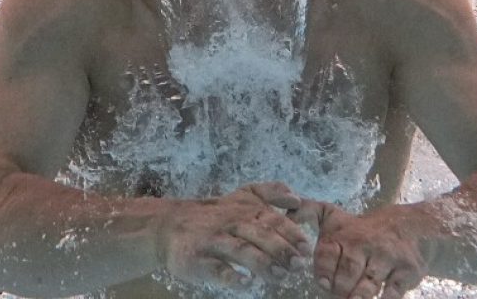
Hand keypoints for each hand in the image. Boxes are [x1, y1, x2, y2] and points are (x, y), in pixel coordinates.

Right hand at [158, 181, 314, 289]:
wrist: (170, 224)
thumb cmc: (215, 214)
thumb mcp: (243, 196)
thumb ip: (270, 192)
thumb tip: (297, 199)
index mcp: (246, 209)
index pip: (272, 219)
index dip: (290, 233)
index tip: (306, 248)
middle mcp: (232, 222)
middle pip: (258, 233)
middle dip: (280, 249)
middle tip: (297, 266)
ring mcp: (214, 240)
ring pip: (239, 249)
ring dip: (260, 263)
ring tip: (278, 276)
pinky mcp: (198, 259)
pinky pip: (215, 268)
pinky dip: (230, 276)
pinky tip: (244, 283)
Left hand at [312, 205, 430, 298]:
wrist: (407, 227)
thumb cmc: (359, 229)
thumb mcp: (333, 216)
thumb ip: (307, 212)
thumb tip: (286, 210)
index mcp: (343, 235)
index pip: (329, 251)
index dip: (323, 268)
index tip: (321, 283)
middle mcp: (364, 244)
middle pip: (349, 269)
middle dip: (340, 287)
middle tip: (336, 296)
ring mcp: (386, 258)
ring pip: (370, 282)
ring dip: (359, 297)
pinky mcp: (406, 271)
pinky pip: (395, 290)